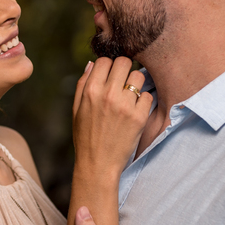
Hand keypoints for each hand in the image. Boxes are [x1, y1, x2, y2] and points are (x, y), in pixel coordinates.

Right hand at [72, 57, 152, 176]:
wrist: (98, 164)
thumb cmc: (85, 137)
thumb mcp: (76, 109)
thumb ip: (83, 84)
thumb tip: (92, 63)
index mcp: (90, 91)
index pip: (104, 60)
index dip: (108, 66)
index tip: (110, 75)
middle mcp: (108, 94)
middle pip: (124, 62)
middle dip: (124, 69)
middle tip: (123, 81)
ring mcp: (125, 105)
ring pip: (138, 76)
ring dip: (135, 83)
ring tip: (130, 95)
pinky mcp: (139, 117)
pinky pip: (148, 96)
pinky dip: (143, 101)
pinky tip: (135, 110)